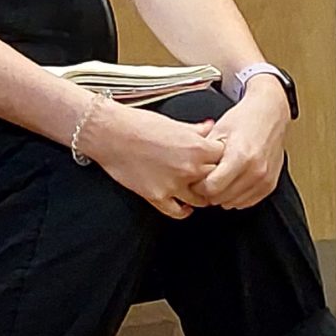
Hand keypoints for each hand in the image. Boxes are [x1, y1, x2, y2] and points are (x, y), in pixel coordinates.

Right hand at [79, 101, 223, 219]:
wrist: (111, 133)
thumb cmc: (139, 123)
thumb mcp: (174, 123)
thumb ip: (196, 130)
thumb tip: (209, 128)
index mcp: (197, 147)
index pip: (225, 158)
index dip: (223, 159)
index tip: (219, 159)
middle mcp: (190, 168)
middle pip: (217, 180)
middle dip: (216, 178)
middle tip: (213, 177)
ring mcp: (174, 185)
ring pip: (202, 200)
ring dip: (202, 196)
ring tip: (200, 192)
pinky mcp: (157, 197)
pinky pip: (178, 212)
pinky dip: (184, 211)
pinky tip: (184, 206)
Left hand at [196, 81, 290, 209]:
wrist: (269, 113)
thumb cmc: (244, 119)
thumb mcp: (218, 131)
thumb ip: (204, 154)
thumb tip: (189, 171)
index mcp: (240, 156)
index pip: (212, 187)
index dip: (199, 186)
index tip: (195, 180)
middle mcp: (255, 170)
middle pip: (222, 198)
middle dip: (209, 192)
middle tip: (204, 181)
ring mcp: (264, 179)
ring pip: (234, 203)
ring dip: (223, 196)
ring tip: (218, 180)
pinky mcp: (270, 184)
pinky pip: (248, 202)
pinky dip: (236, 197)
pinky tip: (231, 184)